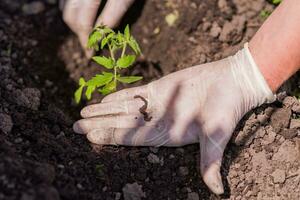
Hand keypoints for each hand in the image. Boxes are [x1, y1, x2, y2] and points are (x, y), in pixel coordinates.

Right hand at [61, 0, 134, 54]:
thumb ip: (114, 12)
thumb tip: (101, 35)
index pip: (87, 21)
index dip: (88, 40)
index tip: (91, 54)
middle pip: (71, 16)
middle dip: (80, 34)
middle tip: (89, 46)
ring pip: (65, 7)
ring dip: (75, 23)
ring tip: (88, 32)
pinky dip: (71, 9)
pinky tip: (82, 16)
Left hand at [73, 43, 274, 193]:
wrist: (232, 83)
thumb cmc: (226, 109)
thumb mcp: (217, 135)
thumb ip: (210, 160)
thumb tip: (218, 191)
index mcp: (167, 134)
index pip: (133, 138)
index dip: (111, 137)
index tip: (90, 136)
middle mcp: (158, 121)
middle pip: (123, 124)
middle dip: (99, 125)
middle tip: (75, 126)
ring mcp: (157, 105)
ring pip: (124, 109)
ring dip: (103, 110)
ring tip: (82, 112)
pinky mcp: (159, 89)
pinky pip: (134, 93)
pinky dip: (118, 95)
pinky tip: (102, 99)